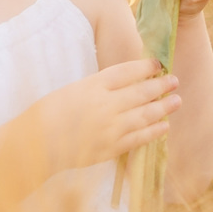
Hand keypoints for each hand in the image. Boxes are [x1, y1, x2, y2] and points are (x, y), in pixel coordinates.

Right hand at [34, 57, 179, 173]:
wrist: (35, 146)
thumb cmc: (46, 115)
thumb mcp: (70, 90)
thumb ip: (96, 87)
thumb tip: (122, 86)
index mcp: (91, 86)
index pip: (126, 71)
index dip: (144, 66)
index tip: (157, 63)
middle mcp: (104, 105)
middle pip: (141, 92)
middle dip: (160, 85)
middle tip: (175, 81)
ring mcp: (110, 128)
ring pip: (145, 115)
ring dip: (164, 107)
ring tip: (177, 101)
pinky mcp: (112, 148)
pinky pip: (140, 138)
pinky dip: (154, 130)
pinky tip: (165, 125)